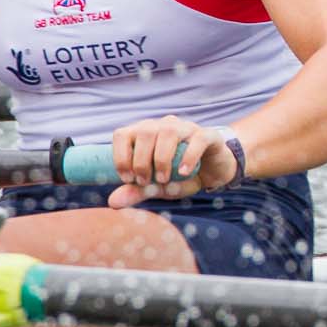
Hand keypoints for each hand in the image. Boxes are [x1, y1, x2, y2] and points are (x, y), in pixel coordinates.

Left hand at [105, 116, 238, 208]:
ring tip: (163, 179)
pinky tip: (184, 172)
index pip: (123, 134)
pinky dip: (189, 156)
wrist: (214, 173)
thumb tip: (112, 202)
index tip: (127, 179)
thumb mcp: (157, 186)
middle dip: (141, 161)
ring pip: (168, 132)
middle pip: (145, 132)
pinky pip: (197, 139)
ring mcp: (187, 127)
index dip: (120, 156)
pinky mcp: (208, 135)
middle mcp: (164, 125)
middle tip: (145, 182)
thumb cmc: (181, 176)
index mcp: (145, 133)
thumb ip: (137, 191)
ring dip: (161, 159)